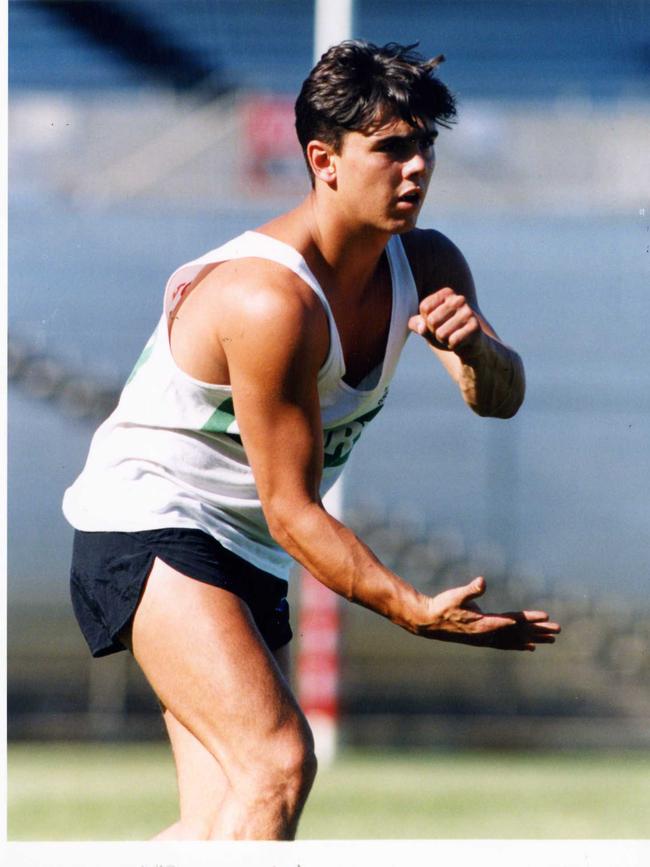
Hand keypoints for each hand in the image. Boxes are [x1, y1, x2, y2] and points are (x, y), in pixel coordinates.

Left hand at [408, 287, 483, 354]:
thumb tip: (422, 328)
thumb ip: (416, 323)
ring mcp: (468, 312)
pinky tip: (460, 342)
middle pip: (431, 320)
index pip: (425, 308)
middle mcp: (459, 299)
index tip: (437, 323)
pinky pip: (453, 341)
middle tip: (446, 332)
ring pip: (441, 333)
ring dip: (444, 340)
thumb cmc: (445, 331)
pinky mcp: (475, 327)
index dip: (426, 321)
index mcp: (447, 294)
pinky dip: (453, 346)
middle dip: (434, 332)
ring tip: (453, 336)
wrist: (469, 345)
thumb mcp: (426, 326)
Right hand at [416, 576, 560, 650]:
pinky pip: (507, 643)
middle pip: (519, 632)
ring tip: (552, 640)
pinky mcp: (483, 638)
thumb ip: (471, 590)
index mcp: (484, 623)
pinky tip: (531, 647)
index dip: (528, 618)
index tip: (545, 617)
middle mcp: (488, 634)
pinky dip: (520, 644)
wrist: (428, 622)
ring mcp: (486, 638)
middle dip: (539, 631)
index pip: (511, 620)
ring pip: (515, 640)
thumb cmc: (441, 606)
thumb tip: (483, 581)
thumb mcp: (455, 595)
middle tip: (558, 630)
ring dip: (534, 638)